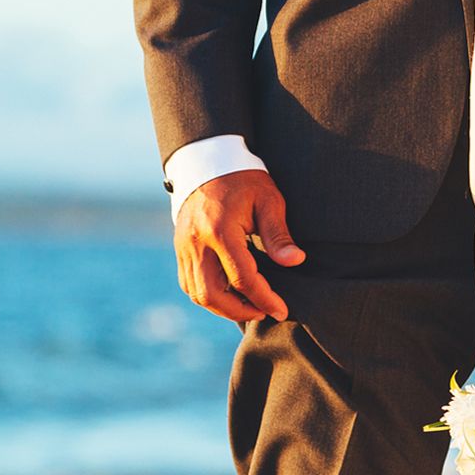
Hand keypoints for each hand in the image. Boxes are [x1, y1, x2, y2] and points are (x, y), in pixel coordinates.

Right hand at [173, 169, 300, 323]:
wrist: (207, 162)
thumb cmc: (243, 180)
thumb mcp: (268, 200)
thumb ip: (279, 234)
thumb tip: (295, 261)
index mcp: (220, 230)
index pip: (243, 278)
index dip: (265, 299)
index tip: (281, 310)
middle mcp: (197, 242)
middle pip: (212, 294)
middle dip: (240, 312)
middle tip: (264, 311)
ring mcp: (183, 247)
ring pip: (197, 293)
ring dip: (223, 307)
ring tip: (248, 306)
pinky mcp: (179, 249)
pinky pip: (189, 283)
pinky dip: (208, 296)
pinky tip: (229, 294)